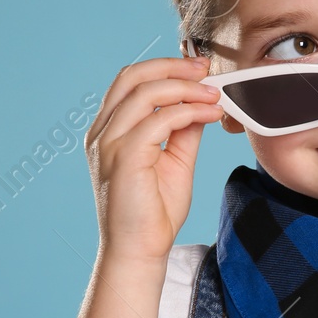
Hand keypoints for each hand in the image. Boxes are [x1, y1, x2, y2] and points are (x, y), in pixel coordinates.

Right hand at [84, 56, 224, 265]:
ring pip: (145, 93)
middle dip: (173, 66)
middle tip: (206, 69)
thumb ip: (184, 129)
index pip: (131, 81)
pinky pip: (158, 120)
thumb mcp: (175, 160)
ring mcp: (109, 144)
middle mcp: (103, 133)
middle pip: (133, 76)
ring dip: (186, 88)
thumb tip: (202, 102)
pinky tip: (210, 114)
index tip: (199, 68)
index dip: (165, 67)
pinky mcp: (124, 157)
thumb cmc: (154, 212)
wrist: (140, 251)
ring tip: (214, 95)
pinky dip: (188, 111)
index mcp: (110, 130)